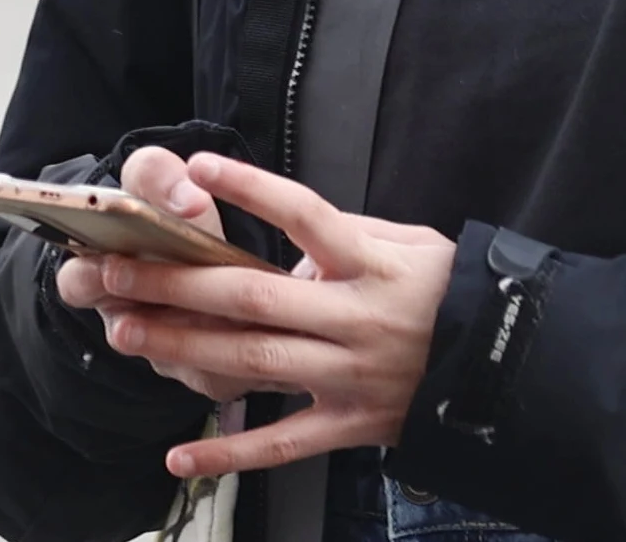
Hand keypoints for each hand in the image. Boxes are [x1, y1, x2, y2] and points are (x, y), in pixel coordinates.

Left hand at [89, 153, 456, 477]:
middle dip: (178, 281)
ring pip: (254, 361)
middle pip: (254, 296)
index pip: (307, 217)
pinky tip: (178, 455)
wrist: (508, 362)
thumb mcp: (415, 245)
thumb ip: (350, 236)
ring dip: (183, 346)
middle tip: (118, 270)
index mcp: (376, 265)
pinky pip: (283, 443)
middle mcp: (358, 319)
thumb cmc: (453, 293)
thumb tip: (286, 238)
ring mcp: (351, 375)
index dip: (253, 190)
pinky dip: (230, 453)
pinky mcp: (350, 424)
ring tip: (126, 331)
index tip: (199, 168)